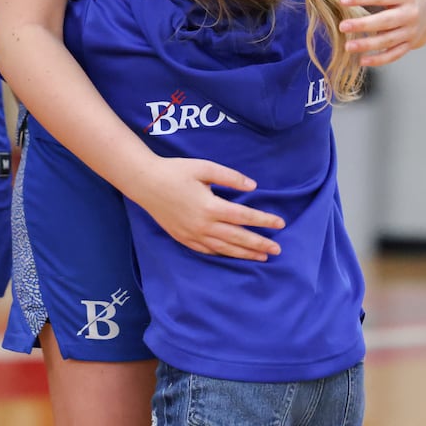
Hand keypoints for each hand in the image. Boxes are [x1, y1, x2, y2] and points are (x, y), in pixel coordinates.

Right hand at [131, 157, 284, 261]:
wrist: (145, 183)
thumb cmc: (176, 171)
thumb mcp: (205, 167)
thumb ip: (230, 177)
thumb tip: (253, 186)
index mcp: (210, 206)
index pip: (244, 216)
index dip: (264, 221)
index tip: (280, 223)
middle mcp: (203, 225)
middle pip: (237, 238)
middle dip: (259, 244)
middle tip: (278, 249)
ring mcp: (192, 234)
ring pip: (224, 248)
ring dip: (245, 253)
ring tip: (262, 257)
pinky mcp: (183, 238)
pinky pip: (207, 251)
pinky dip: (223, 255)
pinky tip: (233, 255)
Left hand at [339, 0, 425, 65]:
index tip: (342, 0)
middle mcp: (410, 13)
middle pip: (385, 20)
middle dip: (363, 24)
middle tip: (342, 26)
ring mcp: (410, 31)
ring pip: (388, 40)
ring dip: (368, 45)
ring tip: (347, 47)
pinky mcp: (409, 45)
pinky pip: (394, 54)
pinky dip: (379, 60)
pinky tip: (362, 61)